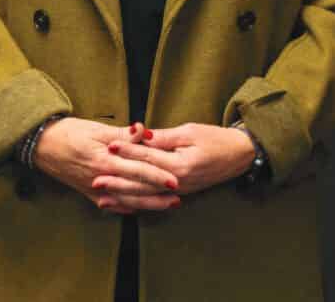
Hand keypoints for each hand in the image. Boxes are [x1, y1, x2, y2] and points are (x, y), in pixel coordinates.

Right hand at [34, 118, 180, 213]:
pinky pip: (111, 204)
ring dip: (147, 204)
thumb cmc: (71, 132)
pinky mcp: (89, 193)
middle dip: (158, 194)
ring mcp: (95, 189)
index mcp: (106, 160)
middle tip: (178, 197)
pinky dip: (126, 208)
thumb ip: (122, 133)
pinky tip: (138, 210)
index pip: (137, 170)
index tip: (175, 179)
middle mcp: (102, 178)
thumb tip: (143, 130)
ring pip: (126, 200)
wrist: (43, 145)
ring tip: (167, 205)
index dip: (157, 175)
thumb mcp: (97, 128)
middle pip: (135, 189)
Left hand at [111, 122, 256, 196]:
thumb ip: (164, 137)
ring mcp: (178, 191)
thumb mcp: (191, 131)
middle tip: (95, 177)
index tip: (110, 144)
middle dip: (118, 179)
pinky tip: (122, 204)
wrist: (238, 156)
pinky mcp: (179, 194)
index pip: (148, 157)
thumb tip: (141, 135)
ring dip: (122, 195)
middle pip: (142, 182)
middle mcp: (177, 183)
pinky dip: (136, 202)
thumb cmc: (216, 139)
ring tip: (101, 195)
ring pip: (145, 195)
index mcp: (180, 165)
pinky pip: (153, 200)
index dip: (128, 150)